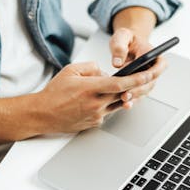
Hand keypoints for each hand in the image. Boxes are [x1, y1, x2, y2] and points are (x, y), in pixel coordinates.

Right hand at [35, 62, 152, 132]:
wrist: (42, 114)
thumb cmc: (54, 93)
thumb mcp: (71, 70)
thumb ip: (91, 67)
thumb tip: (104, 71)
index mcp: (90, 88)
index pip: (120, 84)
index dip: (136, 79)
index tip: (147, 75)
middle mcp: (95, 103)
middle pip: (122, 95)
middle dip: (133, 87)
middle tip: (141, 79)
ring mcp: (96, 115)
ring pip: (116, 104)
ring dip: (119, 97)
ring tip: (111, 89)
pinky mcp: (94, 123)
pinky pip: (107, 112)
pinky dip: (106, 105)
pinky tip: (95, 101)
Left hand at [109, 27, 166, 107]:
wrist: (124, 45)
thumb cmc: (126, 39)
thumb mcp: (122, 36)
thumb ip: (119, 47)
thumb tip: (117, 63)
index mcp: (155, 55)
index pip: (159, 67)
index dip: (151, 74)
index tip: (140, 79)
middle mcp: (153, 69)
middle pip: (150, 82)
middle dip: (139, 89)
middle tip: (127, 93)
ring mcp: (145, 79)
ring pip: (143, 91)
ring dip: (135, 97)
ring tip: (124, 100)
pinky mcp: (137, 86)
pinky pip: (136, 95)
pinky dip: (131, 100)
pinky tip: (123, 104)